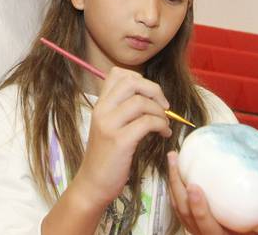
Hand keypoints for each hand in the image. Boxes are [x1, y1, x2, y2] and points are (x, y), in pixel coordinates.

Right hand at [73, 67, 171, 205]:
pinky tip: (163, 133)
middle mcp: (102, 110)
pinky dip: (161, 125)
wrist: (93, 183)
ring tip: (164, 124)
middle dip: (154, 90)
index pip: (117, 73)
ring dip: (160, 112)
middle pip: (131, 82)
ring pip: (141, 102)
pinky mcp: (120, 141)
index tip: (149, 95)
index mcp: (99, 104)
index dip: (139, 78)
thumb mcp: (108, 126)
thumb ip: (121, 109)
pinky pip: (146, 123)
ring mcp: (109, 125)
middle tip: (163, 106)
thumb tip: (149, 97)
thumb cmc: (105, 156)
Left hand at [166, 151, 257, 234]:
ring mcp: (202, 232)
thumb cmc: (254, 218)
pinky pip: (178, 207)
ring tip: (174, 159)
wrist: (230, 231)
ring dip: (176, 188)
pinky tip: (174, 166)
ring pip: (185, 216)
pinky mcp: (189, 222)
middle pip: (206, 229)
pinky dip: (174, 187)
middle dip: (199, 210)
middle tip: (194, 186)